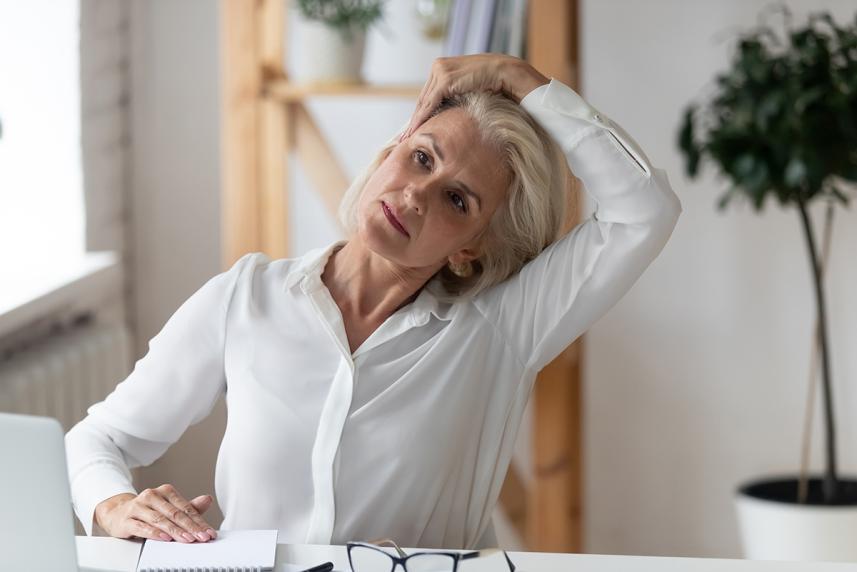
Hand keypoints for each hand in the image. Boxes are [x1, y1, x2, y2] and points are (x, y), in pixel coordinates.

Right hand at [94, 484, 217, 542]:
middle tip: (202, 537)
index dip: (198, 521)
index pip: (185, 507)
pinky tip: (165, 538)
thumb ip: (188, 507)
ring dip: (176, 531)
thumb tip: (208, 500)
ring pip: (160, 520)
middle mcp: (152, 496)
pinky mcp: (126, 519)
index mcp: (165, 491)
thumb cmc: (147, 511)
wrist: (117, 513)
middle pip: (175, 513)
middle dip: (190, 527)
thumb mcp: (169, 508)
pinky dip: (154, 533)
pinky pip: (142, 527)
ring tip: (187, 539)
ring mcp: (138, 507)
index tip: (208, 532)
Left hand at [399, 54, 549, 141]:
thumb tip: (449, 116)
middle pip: (423, 99)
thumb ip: (456, 97)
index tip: (412, 129)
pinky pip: (430, 103)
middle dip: (414, 120)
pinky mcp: (444, 79)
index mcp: (442, 67)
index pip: (428, 95)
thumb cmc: (493, 84)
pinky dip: (422, 118)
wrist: (506, 73)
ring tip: (406, 139)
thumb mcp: (469, 92)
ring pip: (424, 102)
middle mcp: (438, 67)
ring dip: (415, 122)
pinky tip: (415, 131)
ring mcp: (440, 71)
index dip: (420, 114)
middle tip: (403, 138)